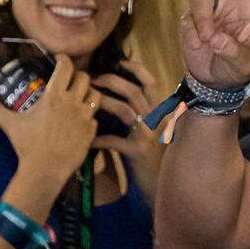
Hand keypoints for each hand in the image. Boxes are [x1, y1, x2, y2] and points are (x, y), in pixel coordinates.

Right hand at [0, 55, 99, 185]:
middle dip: (78, 75)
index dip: (64, 59)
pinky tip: (80, 120)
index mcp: (54, 96)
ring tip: (80, 97)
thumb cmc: (27, 144)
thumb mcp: (10, 124)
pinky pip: (95, 117)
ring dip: (89, 93)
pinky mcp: (92, 130)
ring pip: (96, 95)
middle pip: (85, 77)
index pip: (66, 67)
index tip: (59, 59)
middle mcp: (73, 102)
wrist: (45, 169)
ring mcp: (85, 116)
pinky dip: (89, 116)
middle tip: (71, 80)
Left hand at [91, 59, 163, 204]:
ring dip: (103, 102)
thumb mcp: (152, 133)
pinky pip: (113, 140)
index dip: (137, 70)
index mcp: (162, 112)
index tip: (120, 61)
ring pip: (125, 109)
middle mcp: (158, 119)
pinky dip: (98, 139)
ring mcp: (149, 135)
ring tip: (86, 100)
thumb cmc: (155, 159)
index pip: (152, 83)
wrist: (163, 186)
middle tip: (92, 79)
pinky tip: (86, 141)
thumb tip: (116, 101)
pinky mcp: (138, 152)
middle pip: (134, 91)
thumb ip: (140, 117)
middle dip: (111, 81)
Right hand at [181, 0, 249, 88]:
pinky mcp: (192, 17)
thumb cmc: (236, 69)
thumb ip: (232, 51)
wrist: (213, 80)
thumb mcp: (242, 64)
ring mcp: (212, 8)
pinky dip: (194, 33)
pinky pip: (190, 18)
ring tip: (207, 41)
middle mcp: (232, 2)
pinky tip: (199, 46)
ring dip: (204, 21)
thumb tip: (214, 37)